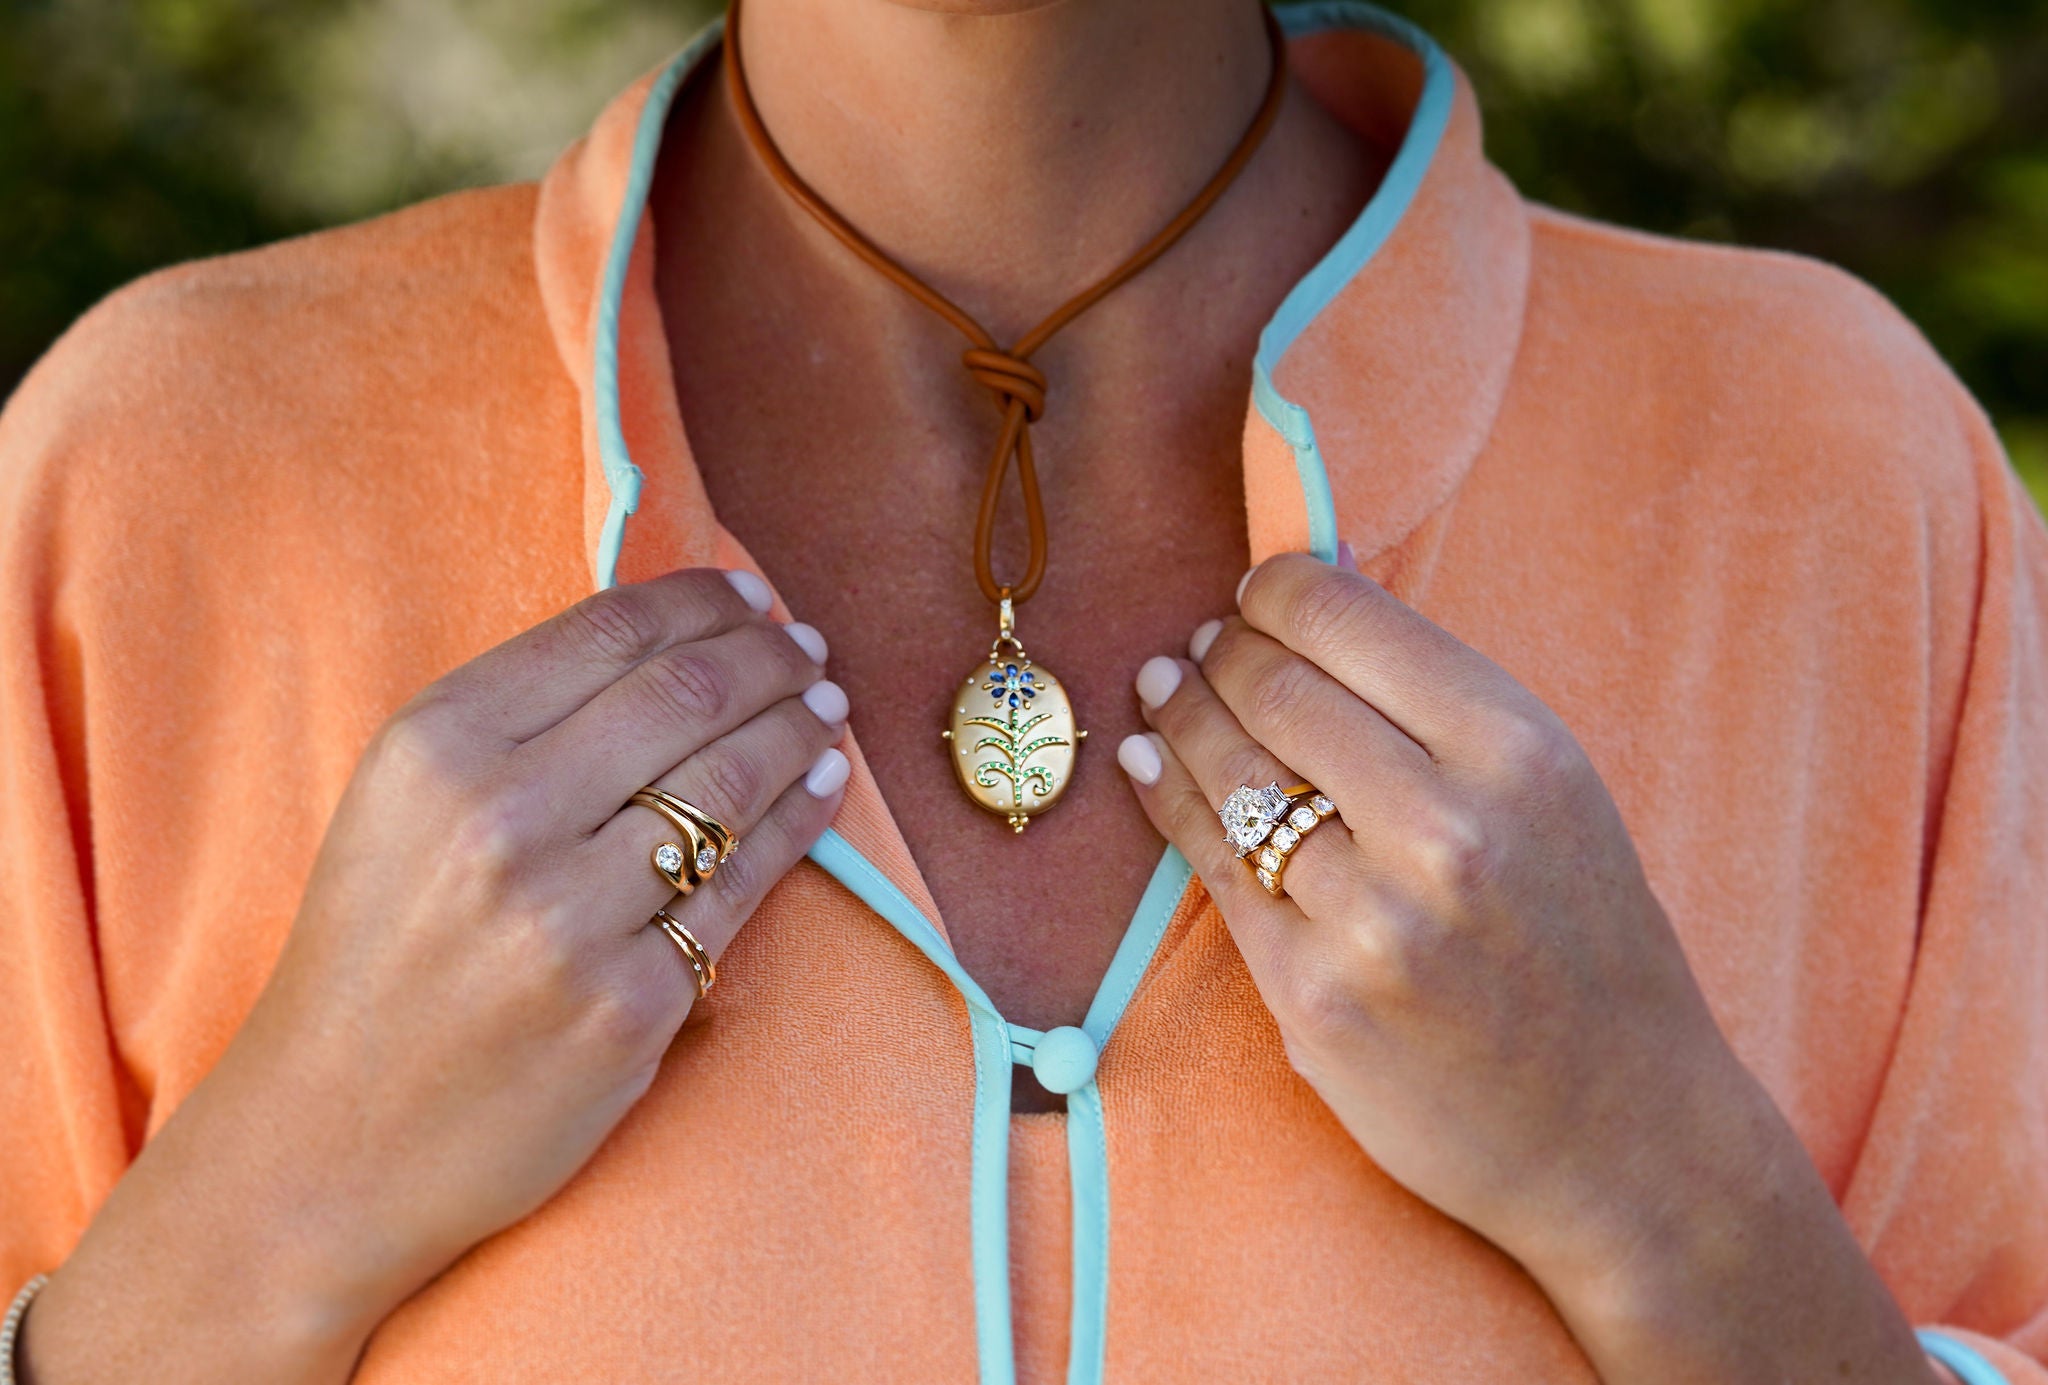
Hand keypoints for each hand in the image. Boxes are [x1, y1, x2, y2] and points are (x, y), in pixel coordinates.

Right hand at [22, 567, 852, 1382]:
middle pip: (687, 694)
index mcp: (438, 747)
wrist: (329, 1140)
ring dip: (800, 727)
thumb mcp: (406, 804)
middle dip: (769, 657)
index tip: (752, 596)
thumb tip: (671, 636)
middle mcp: (502, 820)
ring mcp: (569, 919)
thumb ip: (519, 717)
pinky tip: (823, 787)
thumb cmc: (377, 954)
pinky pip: (744, 887)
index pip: (611, 632)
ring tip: (826, 706)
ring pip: (731, 783)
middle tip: (807, 647)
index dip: (704, 602)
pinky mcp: (630, 1006)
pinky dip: (800, 822)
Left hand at [1115, 551, 1939, 1383]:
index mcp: (1517, 753)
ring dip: (1179, 712)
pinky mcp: (1310, 997)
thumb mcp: (1554, 791)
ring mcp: (1369, 920)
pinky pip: (1211, 867)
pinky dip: (1167, 797)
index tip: (1256, 591)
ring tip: (1164, 687)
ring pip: (1229, 771)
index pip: (1346, 619)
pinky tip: (1149, 763)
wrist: (1619, 1131)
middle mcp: (1443, 829)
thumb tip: (1322, 581)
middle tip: (1204, 645)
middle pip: (1275, 686)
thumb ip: (1441, 697)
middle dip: (1223, 651)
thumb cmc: (1586, 944)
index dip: (1276, 589)